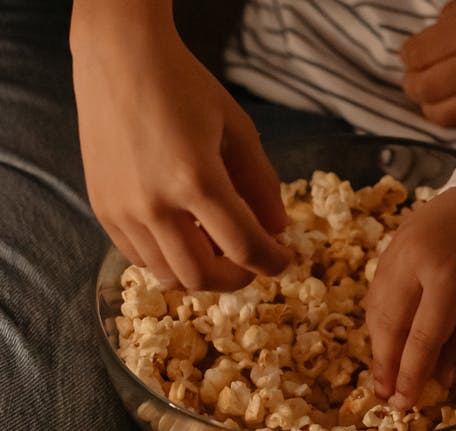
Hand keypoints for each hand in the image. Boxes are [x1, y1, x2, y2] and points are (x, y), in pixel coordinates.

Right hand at [71, 2, 290, 290]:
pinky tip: (186, 237)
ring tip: (218, 246)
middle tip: (253, 261)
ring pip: (169, 275)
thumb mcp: (238, 130)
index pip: (244, 247)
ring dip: (202, 272)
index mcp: (197, 181)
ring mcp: (123, 211)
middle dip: (238, 277)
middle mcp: (155, 204)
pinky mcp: (102, 209)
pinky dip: (169, 260)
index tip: (285, 260)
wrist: (120, 60)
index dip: (273, 262)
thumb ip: (262, 185)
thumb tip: (278, 229)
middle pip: (203, 275)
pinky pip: (139, 258)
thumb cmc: (185, 87)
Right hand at [365, 186, 455, 407]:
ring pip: (376, 308)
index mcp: (448, 274)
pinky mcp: (391, 244)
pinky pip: (377, 289)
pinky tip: (384, 340)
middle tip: (386, 399)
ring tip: (382, 377)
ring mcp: (397, 250)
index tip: (405, 405)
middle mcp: (413, 262)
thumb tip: (442, 378)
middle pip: (390, 325)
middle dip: (386, 366)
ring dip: (377, 345)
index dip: (411, 374)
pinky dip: (378, 319)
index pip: (422, 337)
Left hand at [401, 0, 455, 132]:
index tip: (411, 57)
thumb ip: (450, 19)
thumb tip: (417, 52)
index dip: (407, 58)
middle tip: (416, 81)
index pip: (416, 55)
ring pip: (445, 115)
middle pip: (425, 88)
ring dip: (432, 108)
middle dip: (413, 86)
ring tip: (435, 98)